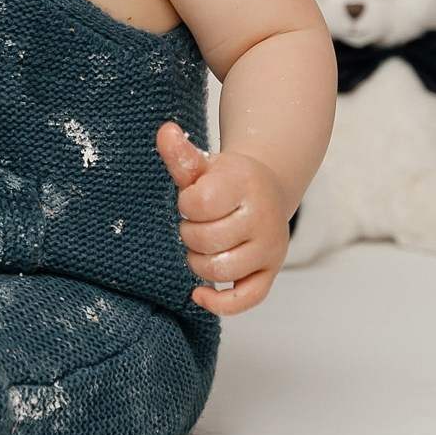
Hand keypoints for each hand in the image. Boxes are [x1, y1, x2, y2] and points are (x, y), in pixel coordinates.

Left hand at [158, 122, 290, 315]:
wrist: (265, 189)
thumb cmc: (227, 180)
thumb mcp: (204, 164)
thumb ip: (181, 155)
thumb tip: (165, 131)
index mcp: (245, 185)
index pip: (199, 203)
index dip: (186, 204)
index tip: (192, 199)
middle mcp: (263, 217)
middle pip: (205, 240)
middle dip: (189, 233)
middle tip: (195, 223)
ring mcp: (270, 247)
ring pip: (220, 270)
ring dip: (198, 262)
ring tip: (201, 245)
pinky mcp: (270, 271)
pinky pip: (246, 299)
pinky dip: (219, 302)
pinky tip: (199, 293)